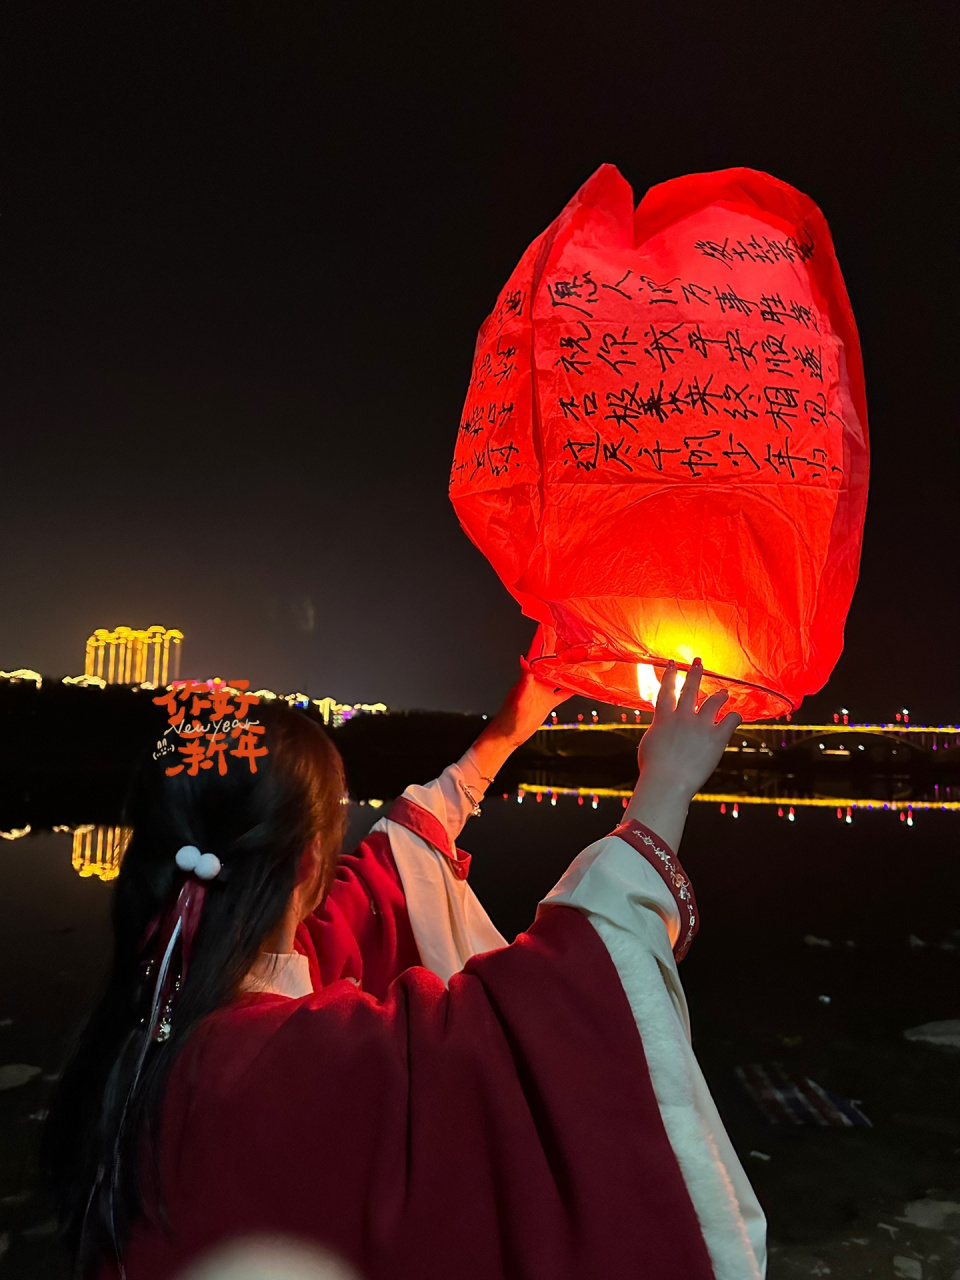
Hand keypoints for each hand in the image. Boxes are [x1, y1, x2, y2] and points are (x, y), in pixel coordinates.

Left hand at [468, 639, 570, 785]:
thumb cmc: (509, 718)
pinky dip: (573, 687)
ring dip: (569, 668)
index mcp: (529, 677)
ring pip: (559, 675)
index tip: (547, 627)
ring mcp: (544, 690)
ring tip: (582, 658)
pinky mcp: (549, 702)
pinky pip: (563, 692)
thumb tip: (523, 660)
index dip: (540, 641)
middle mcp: (537, 681)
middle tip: (572, 639)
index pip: (535, 654)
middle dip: (559, 650)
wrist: (509, 735)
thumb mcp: (517, 698)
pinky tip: (583, 683)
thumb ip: (523, 681)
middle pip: (550, 662)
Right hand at [637, 659, 740, 800]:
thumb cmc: (653, 768)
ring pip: (713, 701)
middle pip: (690, 689)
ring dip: (719, 695)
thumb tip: (660, 729)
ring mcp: (700, 725)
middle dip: (695, 673)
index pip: (666, 690)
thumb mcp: (648, 745)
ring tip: (724, 692)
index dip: (670, 675)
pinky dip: (735, 717)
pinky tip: (737, 716)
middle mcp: (683, 716)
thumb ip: (657, 731)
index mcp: (663, 718)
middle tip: (698, 662)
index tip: (672, 663)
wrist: (667, 781)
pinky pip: (731, 721)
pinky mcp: (716, 737)